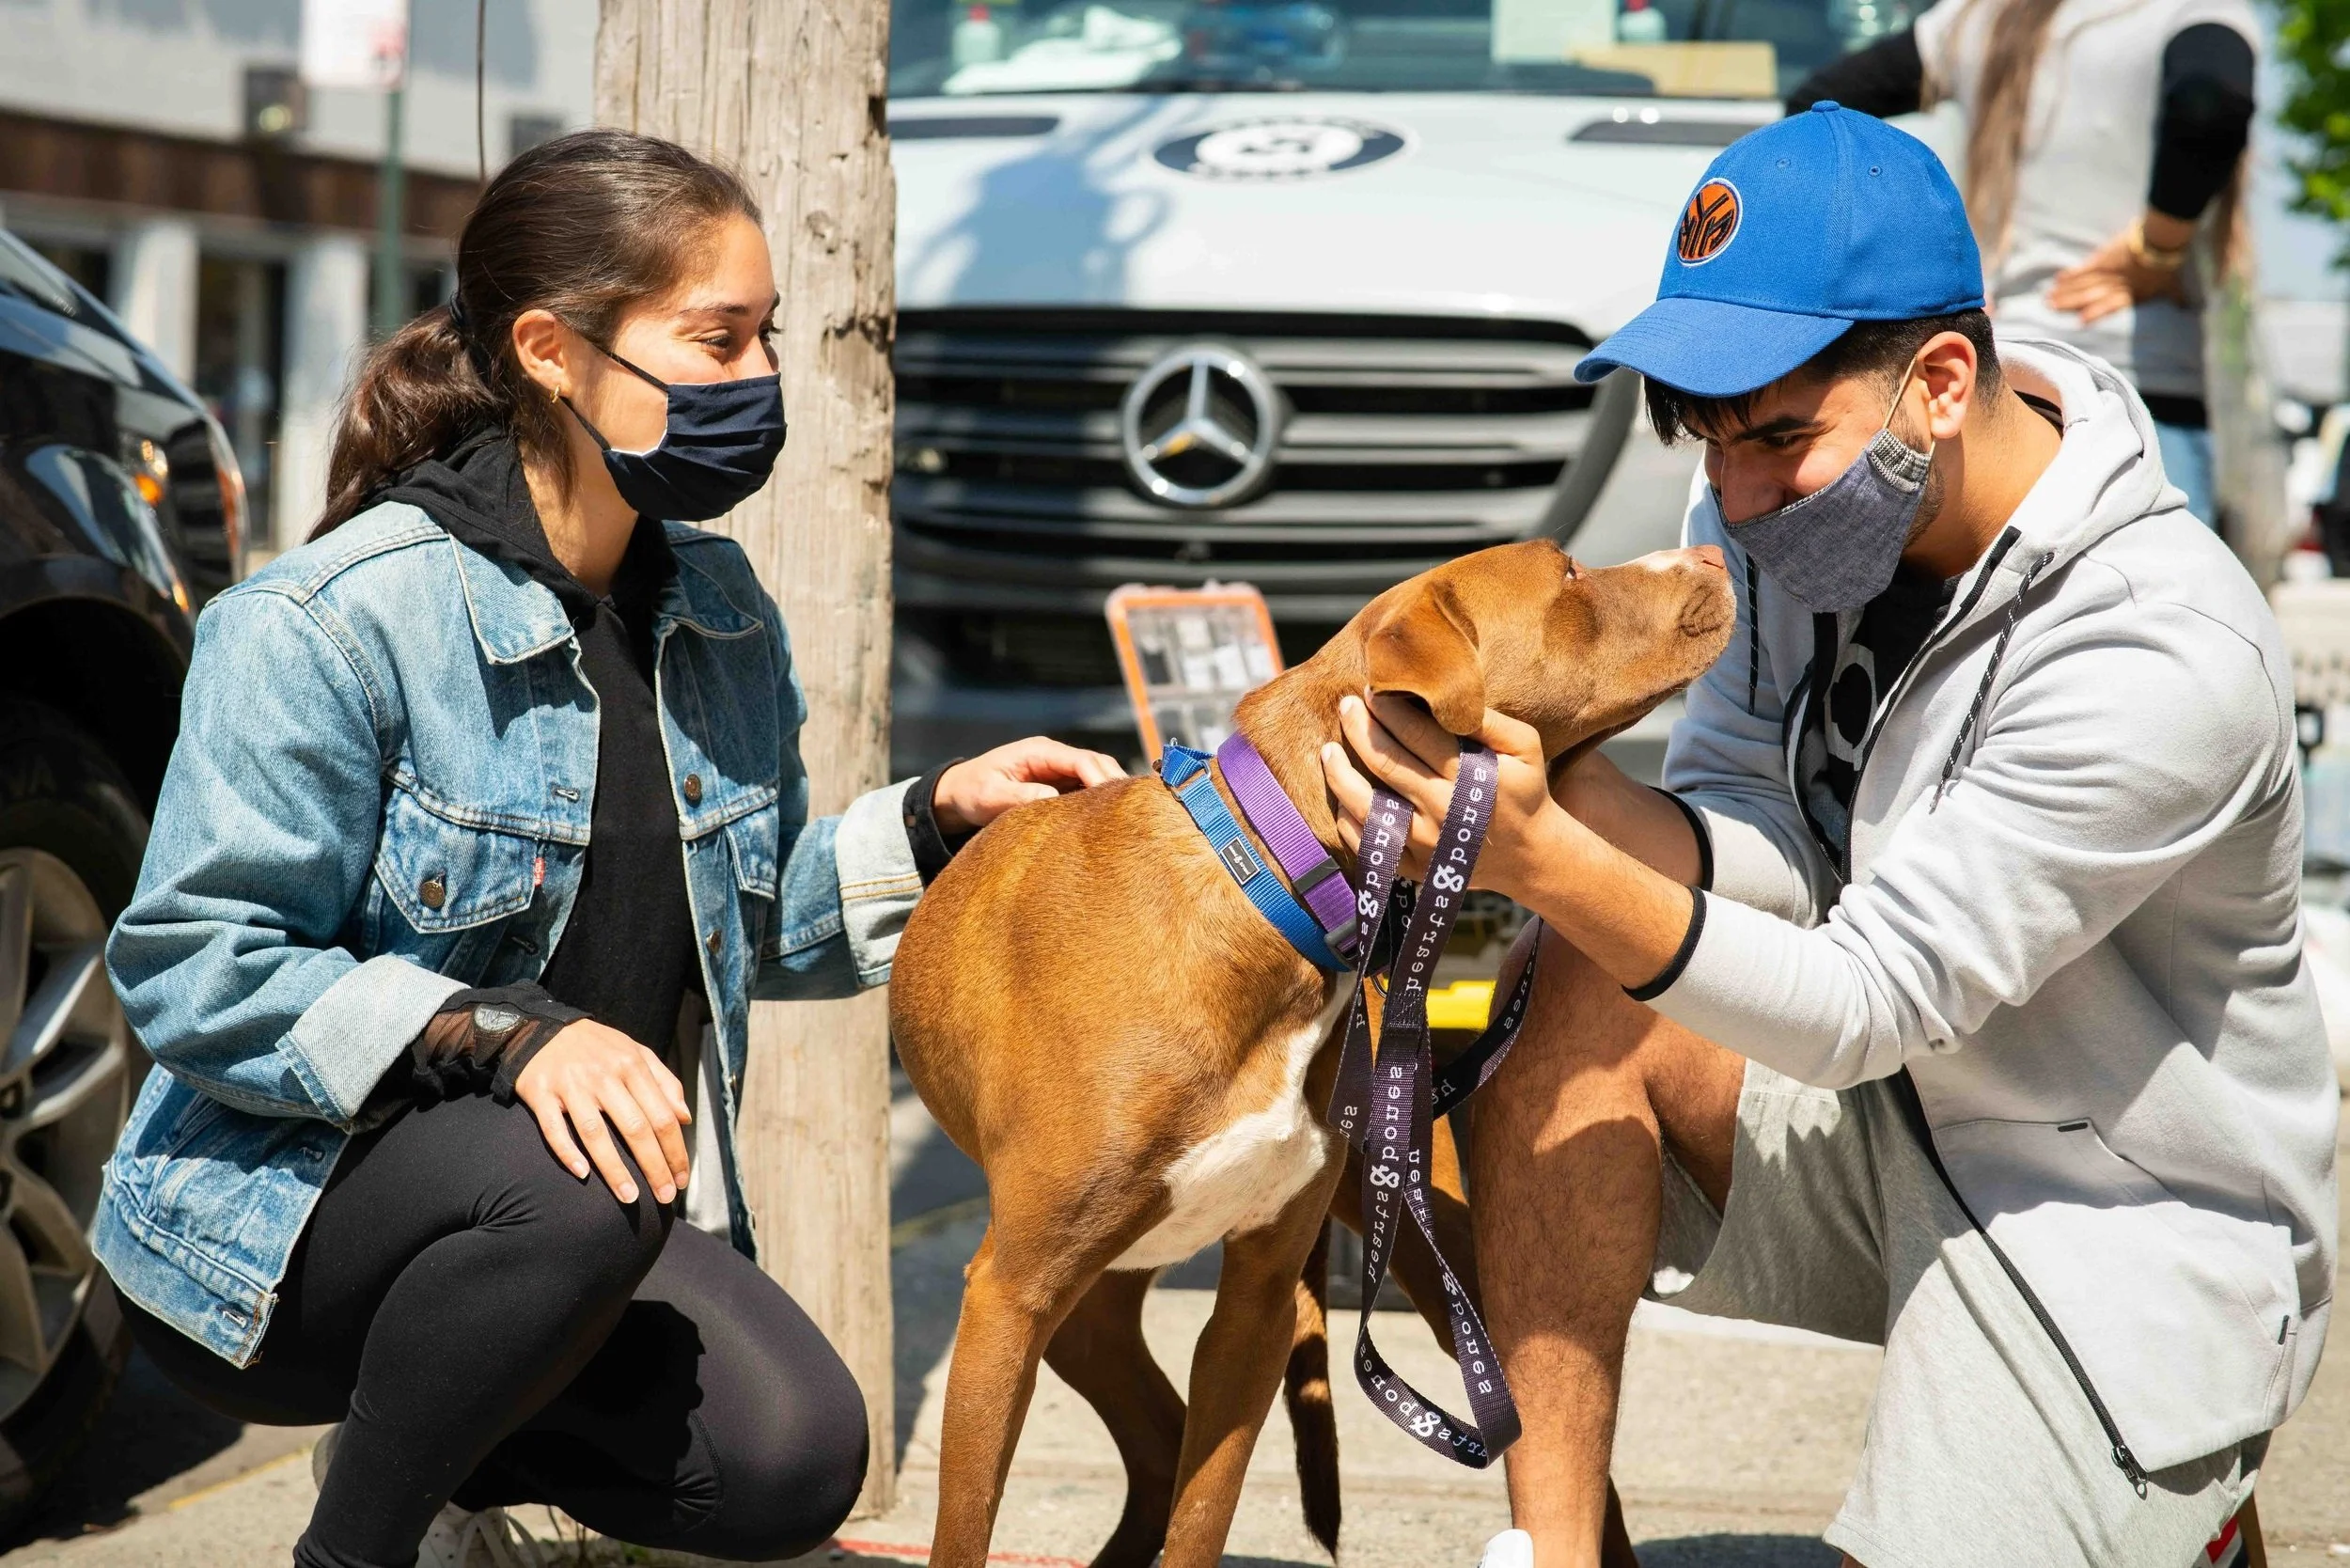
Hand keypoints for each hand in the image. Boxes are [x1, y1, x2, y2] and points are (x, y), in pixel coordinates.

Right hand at [512, 1020, 692, 1204]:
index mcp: (632, 1066)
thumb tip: (685, 1118)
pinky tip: (582, 1174)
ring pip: (596, 1133)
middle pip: (635, 1128)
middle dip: (654, 1167)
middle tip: (665, 1197)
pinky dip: (567, 1152)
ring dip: (614, 1169)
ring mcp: (571, 1085)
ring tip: (630, 1198)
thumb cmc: (597, 1047)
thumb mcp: (636, 1053)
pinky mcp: (541, 1093)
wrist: (541, 1028)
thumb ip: (665, 1083)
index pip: (662, 1116)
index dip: (675, 1151)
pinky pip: (554, 1129)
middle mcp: (604, 1076)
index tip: (681, 1179)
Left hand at [932, 737, 1125, 835]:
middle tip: (1131, 813)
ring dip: (1110, 793)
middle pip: (1098, 763)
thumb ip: (1019, 796)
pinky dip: (1099, 801)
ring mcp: (1058, 769)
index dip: (1101, 779)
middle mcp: (1053, 756)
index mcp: (1039, 751)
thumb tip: (1052, 798)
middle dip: (1115, 785)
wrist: (957, 793)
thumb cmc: (971, 791)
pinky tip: (1108, 820)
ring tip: (1126, 819)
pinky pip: (1086, 788)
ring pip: (1097, 774)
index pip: (1081, 760)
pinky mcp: (1059, 784)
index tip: (1113, 804)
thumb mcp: (989, 795)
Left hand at [1317, 692, 1566, 901]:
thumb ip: (1489, 719)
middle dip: (1360, 729)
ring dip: (1340, 774)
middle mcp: (1442, 812)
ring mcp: (1423, 844)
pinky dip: (1346, 816)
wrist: (1528, 855)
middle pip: (1387, 763)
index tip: (1372, 689)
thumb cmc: (1523, 790)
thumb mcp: (1524, 747)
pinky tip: (1342, 793)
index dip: (1389, 709)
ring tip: (1328, 749)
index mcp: (1468, 779)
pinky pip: (1366, 843)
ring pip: (1366, 806)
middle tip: (1346, 705)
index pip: (1416, 735)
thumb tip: (1443, 695)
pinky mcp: (1411, 868)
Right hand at [2046, 215, 2189, 325]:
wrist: (2162, 241)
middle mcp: (2115, 286)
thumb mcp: (2172, 284)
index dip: (2095, 313)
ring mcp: (2107, 272)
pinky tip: (2058, 278)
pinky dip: (2071, 273)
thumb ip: (2176, 297)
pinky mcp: (2103, 257)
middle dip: (2068, 303)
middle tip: (2049, 308)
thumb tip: (2188, 309)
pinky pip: (2084, 268)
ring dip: (2065, 291)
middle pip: (2088, 296)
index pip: (2109, 306)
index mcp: (2131, 295)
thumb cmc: (2168, 265)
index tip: (2079, 321)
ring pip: (2082, 284)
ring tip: (2048, 297)